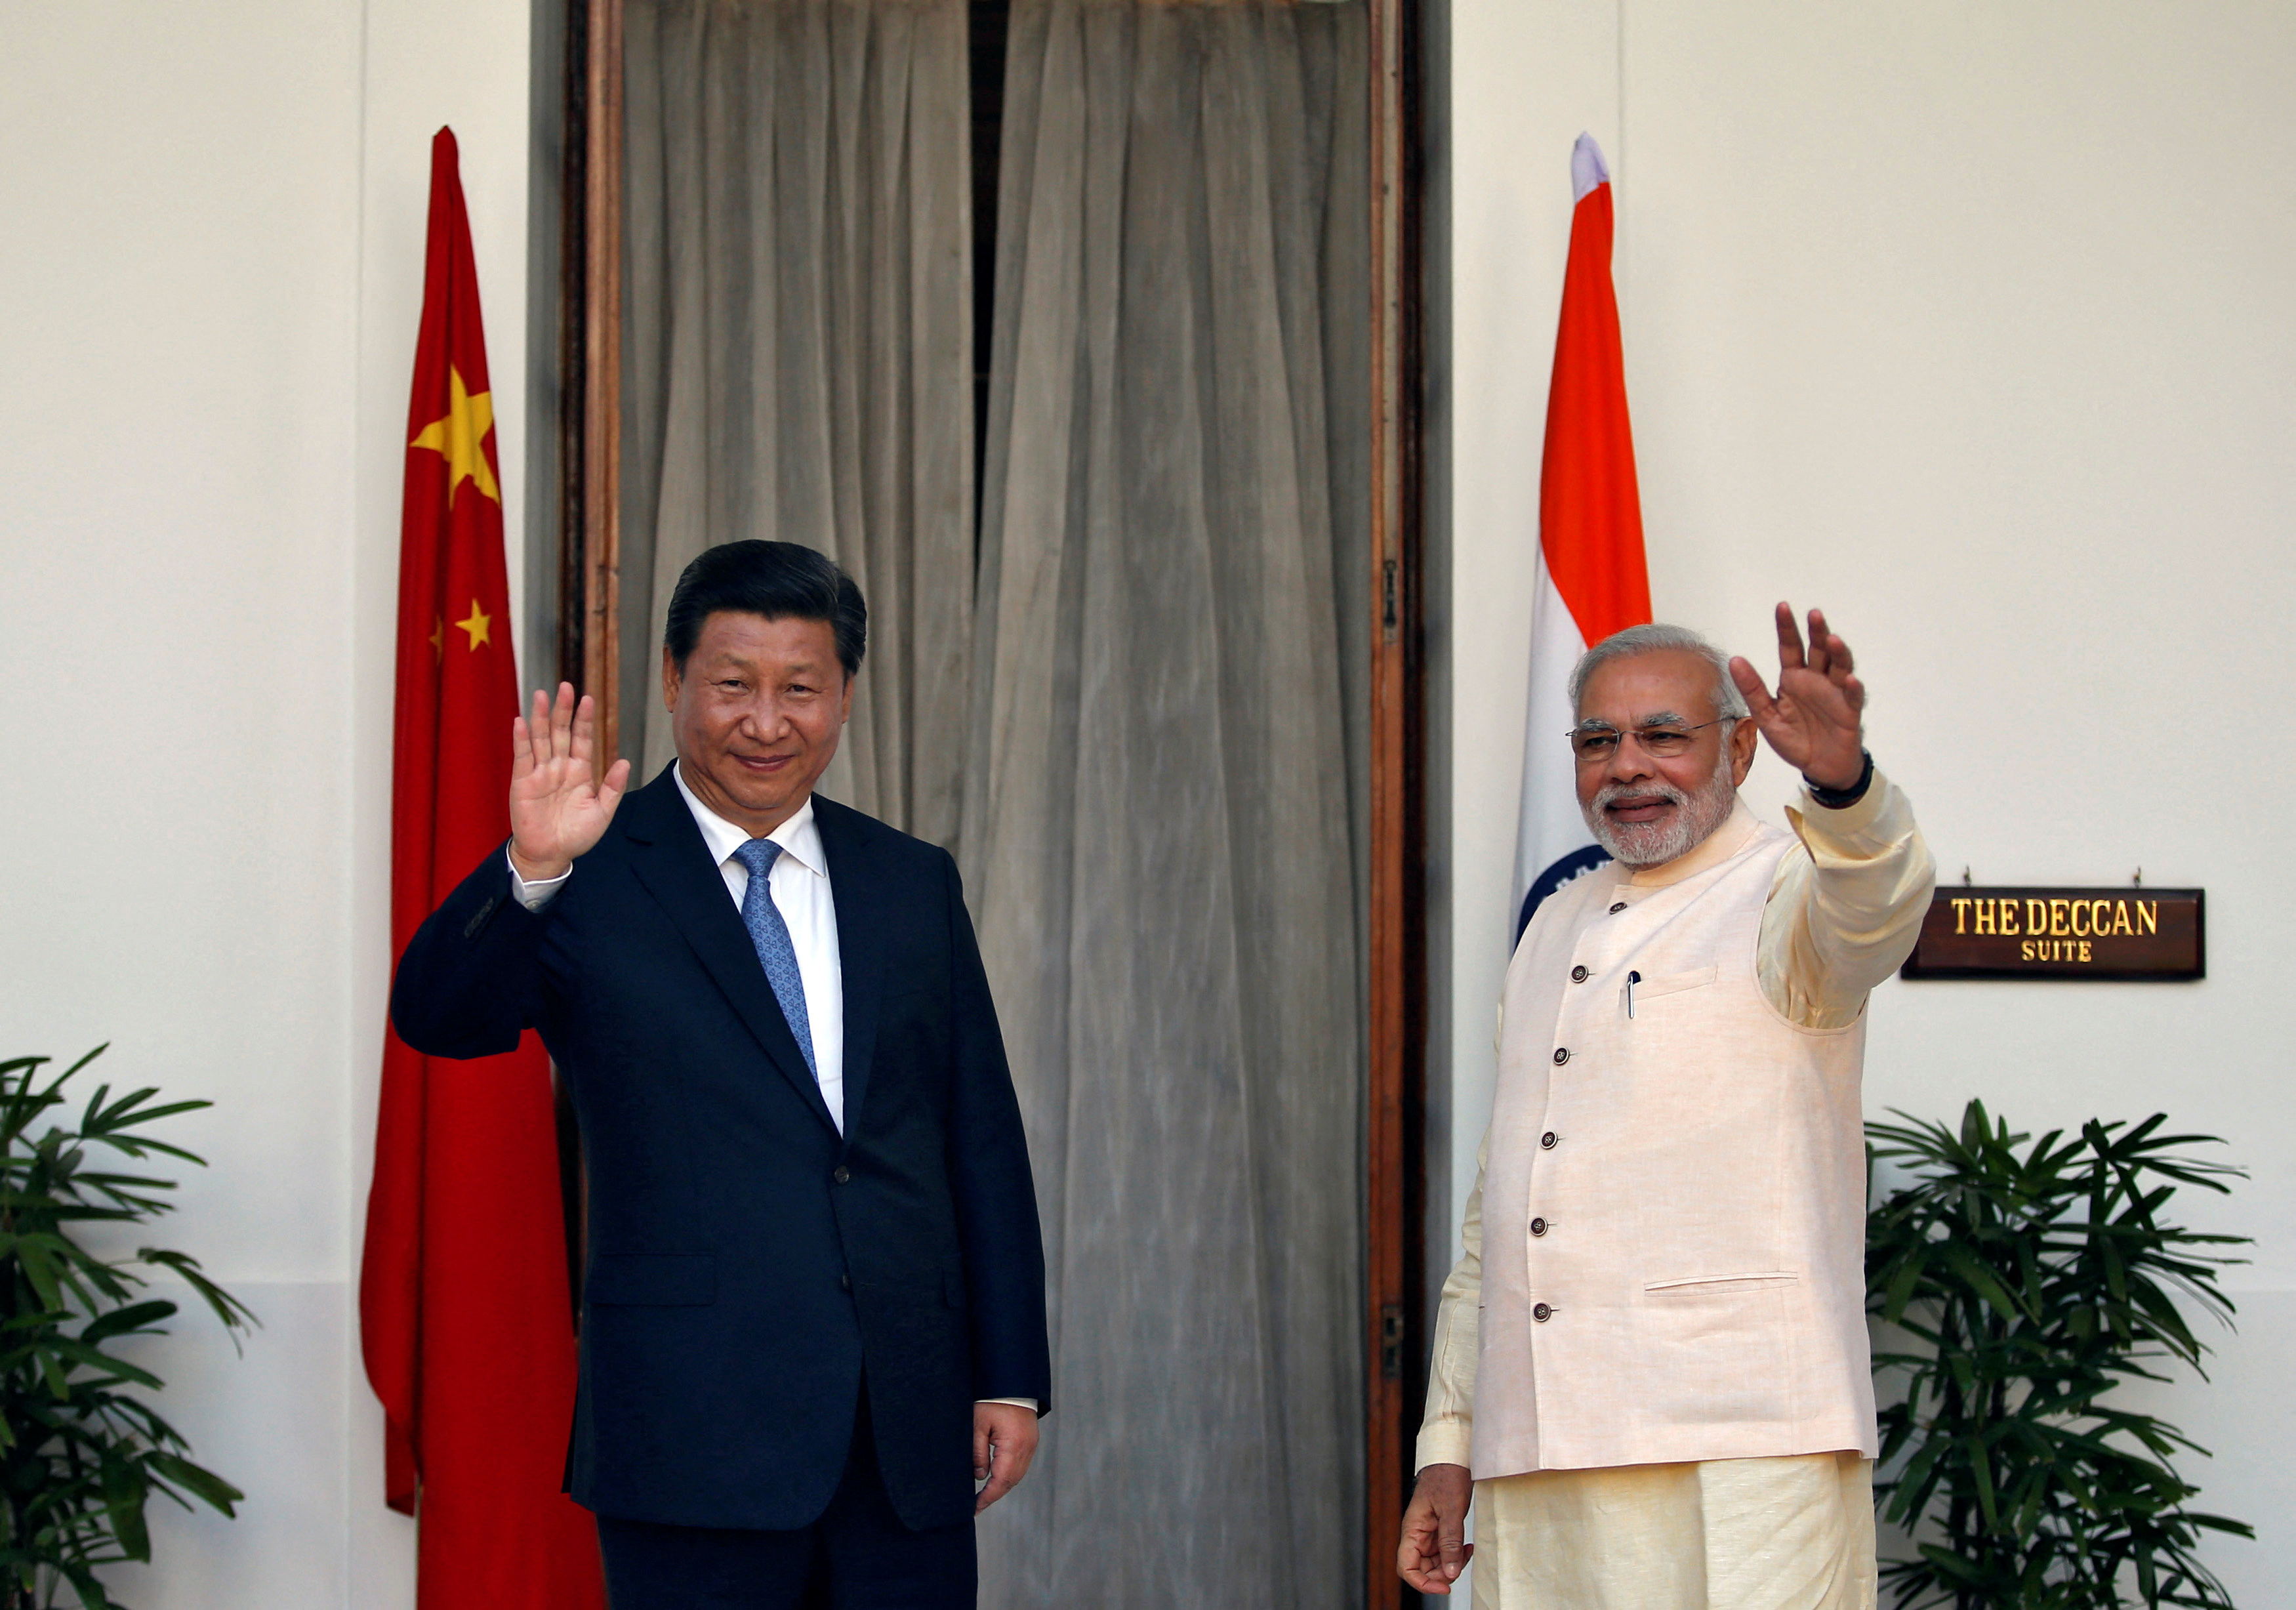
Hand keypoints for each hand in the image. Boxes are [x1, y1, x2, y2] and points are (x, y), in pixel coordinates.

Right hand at [508, 683, 632, 881]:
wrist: (551, 855)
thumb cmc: (576, 835)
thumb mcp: (602, 812)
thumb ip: (612, 787)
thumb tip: (624, 762)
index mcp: (579, 771)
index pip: (582, 739)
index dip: (584, 719)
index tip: (589, 698)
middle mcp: (559, 767)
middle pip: (561, 732)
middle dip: (563, 710)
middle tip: (566, 686)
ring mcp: (540, 773)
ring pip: (540, 738)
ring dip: (540, 717)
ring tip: (542, 695)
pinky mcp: (523, 782)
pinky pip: (522, 757)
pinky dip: (521, 739)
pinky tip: (520, 721)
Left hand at [973, 1402, 1038, 1513]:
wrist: (1011, 1381)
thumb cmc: (991, 1400)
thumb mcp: (977, 1425)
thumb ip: (977, 1453)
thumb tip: (979, 1477)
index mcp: (1014, 1445)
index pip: (1001, 1481)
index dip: (988, 1497)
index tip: (975, 1507)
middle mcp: (1027, 1448)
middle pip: (1011, 1481)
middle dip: (994, 1495)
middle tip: (977, 1505)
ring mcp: (1031, 1444)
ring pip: (1017, 1475)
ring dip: (1002, 1486)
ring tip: (984, 1495)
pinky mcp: (1030, 1440)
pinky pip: (1021, 1465)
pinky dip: (1009, 1474)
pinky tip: (996, 1477)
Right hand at [1398, 1463, 1472, 1593]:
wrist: (1452, 1458)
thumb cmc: (1447, 1476)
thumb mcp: (1451, 1510)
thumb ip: (1450, 1543)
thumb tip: (1451, 1573)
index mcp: (1412, 1529)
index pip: (1406, 1567)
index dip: (1422, 1583)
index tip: (1444, 1587)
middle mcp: (1417, 1534)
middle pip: (1421, 1569)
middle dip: (1441, 1574)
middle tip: (1460, 1565)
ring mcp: (1428, 1533)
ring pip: (1435, 1563)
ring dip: (1451, 1565)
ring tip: (1467, 1551)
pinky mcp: (1439, 1530)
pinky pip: (1444, 1552)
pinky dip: (1456, 1555)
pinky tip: (1467, 1547)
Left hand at [1728, 603, 1865, 791]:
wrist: (1819, 767)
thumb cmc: (1794, 739)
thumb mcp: (1766, 716)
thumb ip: (1752, 689)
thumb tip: (1735, 660)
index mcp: (1793, 678)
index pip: (1790, 647)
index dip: (1786, 628)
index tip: (1782, 606)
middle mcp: (1816, 680)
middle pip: (1818, 650)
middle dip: (1816, 632)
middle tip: (1813, 614)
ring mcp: (1834, 693)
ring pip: (1839, 665)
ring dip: (1838, 652)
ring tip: (1832, 639)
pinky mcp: (1849, 710)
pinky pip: (1852, 695)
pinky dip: (1851, 686)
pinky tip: (1848, 679)